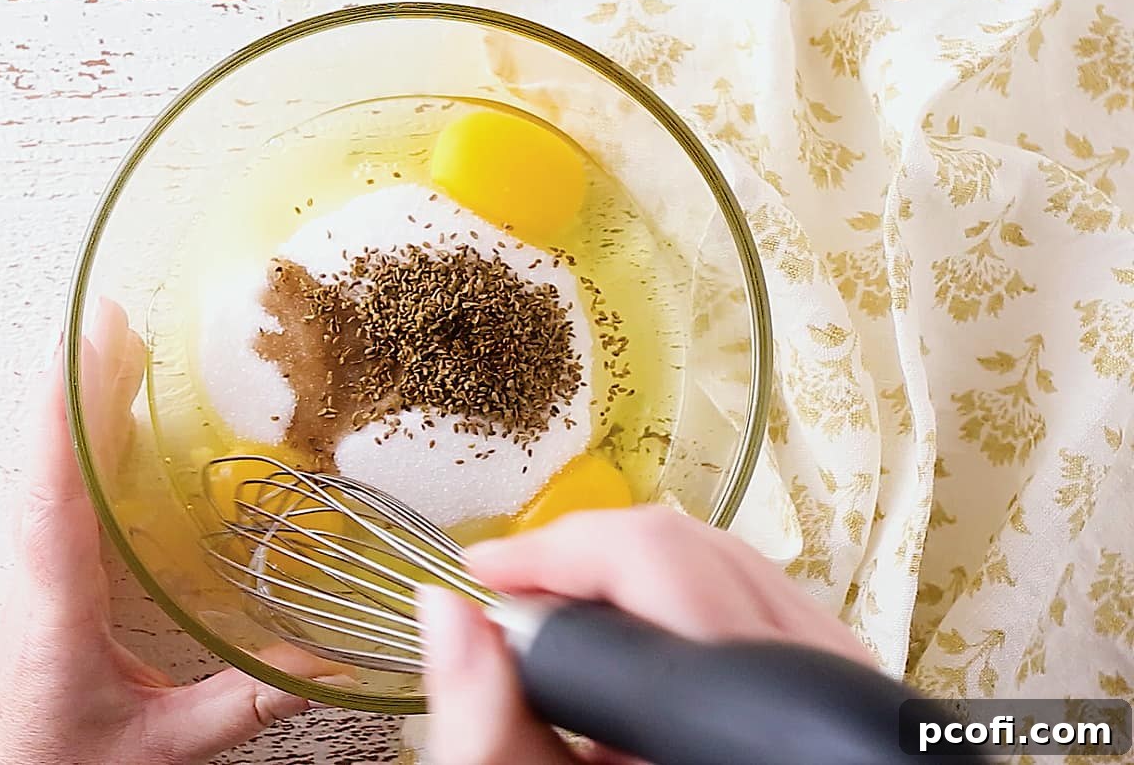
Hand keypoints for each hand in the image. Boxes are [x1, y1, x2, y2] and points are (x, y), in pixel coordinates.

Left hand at [0, 301, 324, 764]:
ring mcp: (36, 573)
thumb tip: (324, 668)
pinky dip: (77, 440)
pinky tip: (101, 413)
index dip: (64, 429)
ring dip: (76, 404)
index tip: (78, 361)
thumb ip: (246, 703)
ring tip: (108, 343)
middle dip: (79, 389)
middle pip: (53, 468)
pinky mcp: (46, 575)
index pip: (53, 506)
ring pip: (51, 473)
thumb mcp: (168, 744)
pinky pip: (58, 491)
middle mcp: (36, 579)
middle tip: (109, 322)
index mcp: (56, 611)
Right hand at [418, 506, 874, 764]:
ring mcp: (836, 682)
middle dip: (578, 561)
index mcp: (732, 733)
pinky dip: (680, 601)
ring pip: (725, 560)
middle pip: (685, 550)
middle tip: (505, 600)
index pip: (646, 567)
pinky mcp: (835, 683)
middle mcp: (808, 696)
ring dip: (627, 577)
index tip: (480, 580)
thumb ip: (489, 720)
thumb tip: (447, 612)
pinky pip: (757, 597)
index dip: (545, 560)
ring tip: (558, 631)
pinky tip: (627, 650)